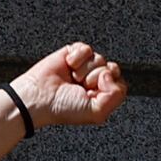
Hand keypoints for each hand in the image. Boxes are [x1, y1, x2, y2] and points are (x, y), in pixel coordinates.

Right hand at [10, 41, 128, 128]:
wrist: (40, 96)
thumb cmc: (63, 108)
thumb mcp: (97, 112)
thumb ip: (116, 96)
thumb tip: (109, 72)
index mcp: (103, 96)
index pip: (119, 84)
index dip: (109, 86)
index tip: (93, 92)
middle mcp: (95, 81)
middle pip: (111, 68)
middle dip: (96, 77)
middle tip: (81, 86)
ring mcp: (84, 67)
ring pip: (99, 58)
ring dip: (84, 69)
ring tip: (72, 78)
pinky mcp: (73, 54)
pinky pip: (86, 48)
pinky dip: (77, 57)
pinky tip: (68, 66)